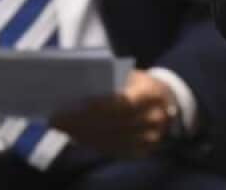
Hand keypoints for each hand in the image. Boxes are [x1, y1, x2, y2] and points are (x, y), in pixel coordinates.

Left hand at [51, 70, 175, 158]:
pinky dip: (93, 144)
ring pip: (110, 139)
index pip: (122, 103)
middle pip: (112, 123)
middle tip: (56, 118)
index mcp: (151, 94)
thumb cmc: (141, 84)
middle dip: (81, 122)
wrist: (169, 101)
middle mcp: (154, 117)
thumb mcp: (130, 75)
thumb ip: (110, 81)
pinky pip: (114, 149)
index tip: (71, 106)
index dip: (96, 106)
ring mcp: (151, 137)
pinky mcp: (144, 149)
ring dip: (83, 134)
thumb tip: (76, 89)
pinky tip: (77, 136)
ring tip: (62, 127)